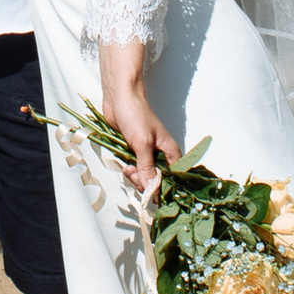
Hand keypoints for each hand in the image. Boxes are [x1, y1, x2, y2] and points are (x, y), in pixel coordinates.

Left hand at [98, 38, 180, 193]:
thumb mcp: (143, 144)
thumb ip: (147, 168)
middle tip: (134, 174)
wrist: (119, 99)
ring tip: (128, 168)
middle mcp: (161, 155)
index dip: (165, 188)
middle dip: (145, 182)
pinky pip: (135, 169)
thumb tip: (152, 190)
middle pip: (158, 180)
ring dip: (135, 177)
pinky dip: (129, 171)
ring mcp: (147, 155)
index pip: (174, 178)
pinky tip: (124, 166)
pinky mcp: (134, 153)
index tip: (153, 195)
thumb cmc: (135, 115)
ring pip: (144, 176)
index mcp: (170, 152)